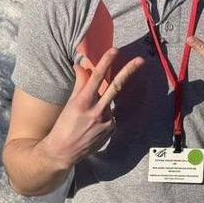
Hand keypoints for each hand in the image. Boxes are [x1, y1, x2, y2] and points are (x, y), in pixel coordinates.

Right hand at [38, 48, 143, 168]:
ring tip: (86, 119)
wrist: (63, 152)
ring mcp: (106, 122)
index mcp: (83, 102)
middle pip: (115, 87)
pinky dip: (103, 116)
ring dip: (102, 104)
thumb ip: (79, 84)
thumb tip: (83, 65)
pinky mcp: (111, 130)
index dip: (105, 62)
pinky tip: (92, 126)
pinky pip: (110, 116)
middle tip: (139, 60)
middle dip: (128, 72)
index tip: (114, 50)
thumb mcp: (70, 103)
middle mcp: (97, 111)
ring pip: (109, 103)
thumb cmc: (63, 126)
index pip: (96, 78)